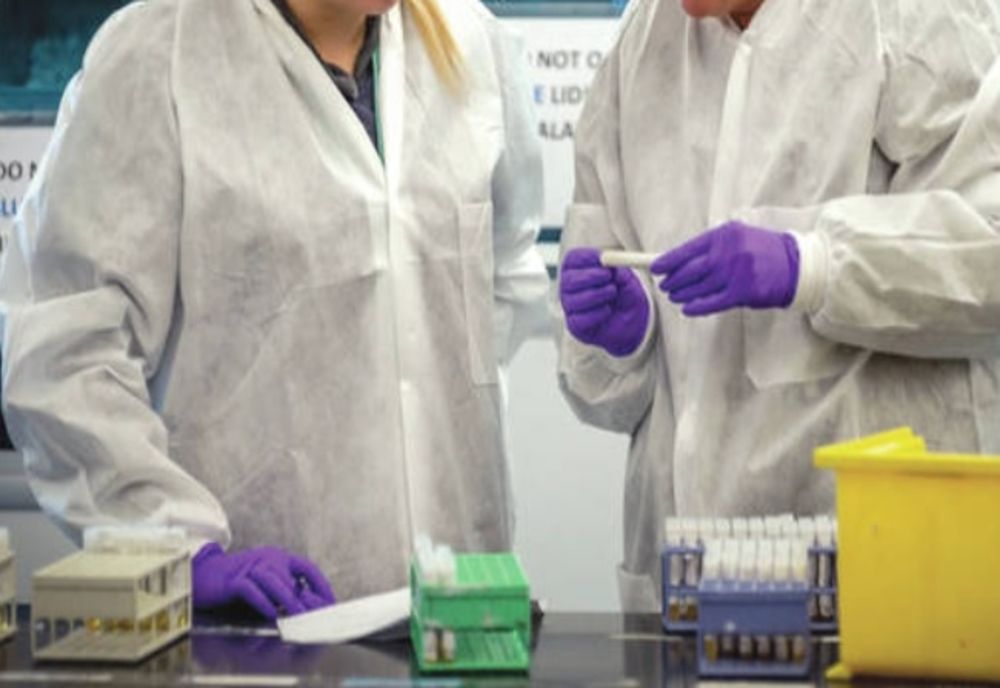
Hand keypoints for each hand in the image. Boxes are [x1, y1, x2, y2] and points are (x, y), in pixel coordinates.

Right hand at [192, 543, 335, 619]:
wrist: (203, 575)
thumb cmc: (237, 582)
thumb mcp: (265, 585)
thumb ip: (283, 593)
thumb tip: (306, 609)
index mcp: (277, 557)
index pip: (307, 568)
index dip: (321, 585)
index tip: (330, 602)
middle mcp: (267, 558)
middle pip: (291, 577)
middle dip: (304, 598)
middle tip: (313, 616)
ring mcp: (249, 567)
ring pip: (274, 581)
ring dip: (287, 600)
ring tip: (297, 616)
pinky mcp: (232, 579)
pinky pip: (251, 588)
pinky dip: (262, 601)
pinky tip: (270, 613)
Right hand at [559, 247, 649, 356]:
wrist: (632, 324)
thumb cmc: (625, 297)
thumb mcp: (629, 283)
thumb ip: (622, 274)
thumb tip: (614, 267)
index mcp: (579, 270)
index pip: (572, 260)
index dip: (585, 257)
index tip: (602, 257)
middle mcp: (569, 288)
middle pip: (568, 279)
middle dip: (589, 276)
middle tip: (608, 275)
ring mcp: (570, 307)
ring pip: (574, 300)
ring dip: (597, 295)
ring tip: (613, 293)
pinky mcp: (574, 325)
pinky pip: (579, 319)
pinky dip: (597, 314)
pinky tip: (607, 311)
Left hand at [651, 221, 798, 315]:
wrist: (796, 264)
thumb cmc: (762, 250)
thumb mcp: (738, 236)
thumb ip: (712, 246)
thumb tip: (679, 260)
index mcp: (724, 234)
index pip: (687, 249)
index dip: (668, 261)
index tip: (655, 268)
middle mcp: (728, 252)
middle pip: (689, 270)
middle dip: (673, 280)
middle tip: (665, 285)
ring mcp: (735, 273)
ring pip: (698, 288)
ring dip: (682, 294)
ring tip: (674, 296)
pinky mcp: (742, 292)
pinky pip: (712, 302)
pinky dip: (696, 307)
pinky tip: (687, 308)